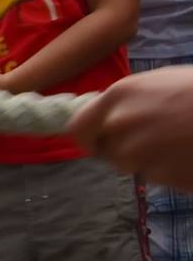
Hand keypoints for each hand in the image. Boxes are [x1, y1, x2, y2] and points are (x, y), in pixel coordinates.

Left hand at [70, 68, 192, 189]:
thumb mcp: (159, 83)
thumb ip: (127, 102)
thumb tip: (108, 117)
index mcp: (118, 97)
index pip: (78, 129)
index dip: (89, 138)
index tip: (99, 141)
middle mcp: (120, 127)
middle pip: (107, 152)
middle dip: (123, 149)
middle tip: (155, 138)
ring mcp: (140, 155)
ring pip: (134, 166)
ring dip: (151, 159)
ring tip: (180, 140)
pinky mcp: (163, 177)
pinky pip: (160, 177)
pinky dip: (173, 170)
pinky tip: (189, 153)